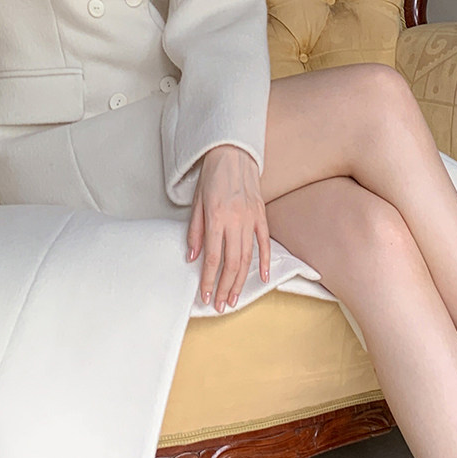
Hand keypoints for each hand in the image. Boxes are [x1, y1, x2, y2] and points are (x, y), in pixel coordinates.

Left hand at [186, 144, 270, 312]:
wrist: (232, 152)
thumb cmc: (212, 176)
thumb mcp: (196, 202)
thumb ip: (194, 231)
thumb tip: (192, 257)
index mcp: (216, 217)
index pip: (211, 257)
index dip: (207, 280)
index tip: (204, 295)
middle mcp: (235, 220)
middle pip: (231, 262)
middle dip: (224, 287)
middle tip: (220, 305)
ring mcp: (251, 218)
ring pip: (247, 257)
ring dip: (240, 280)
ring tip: (234, 297)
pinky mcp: (261, 214)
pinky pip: (264, 242)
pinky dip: (264, 261)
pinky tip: (262, 277)